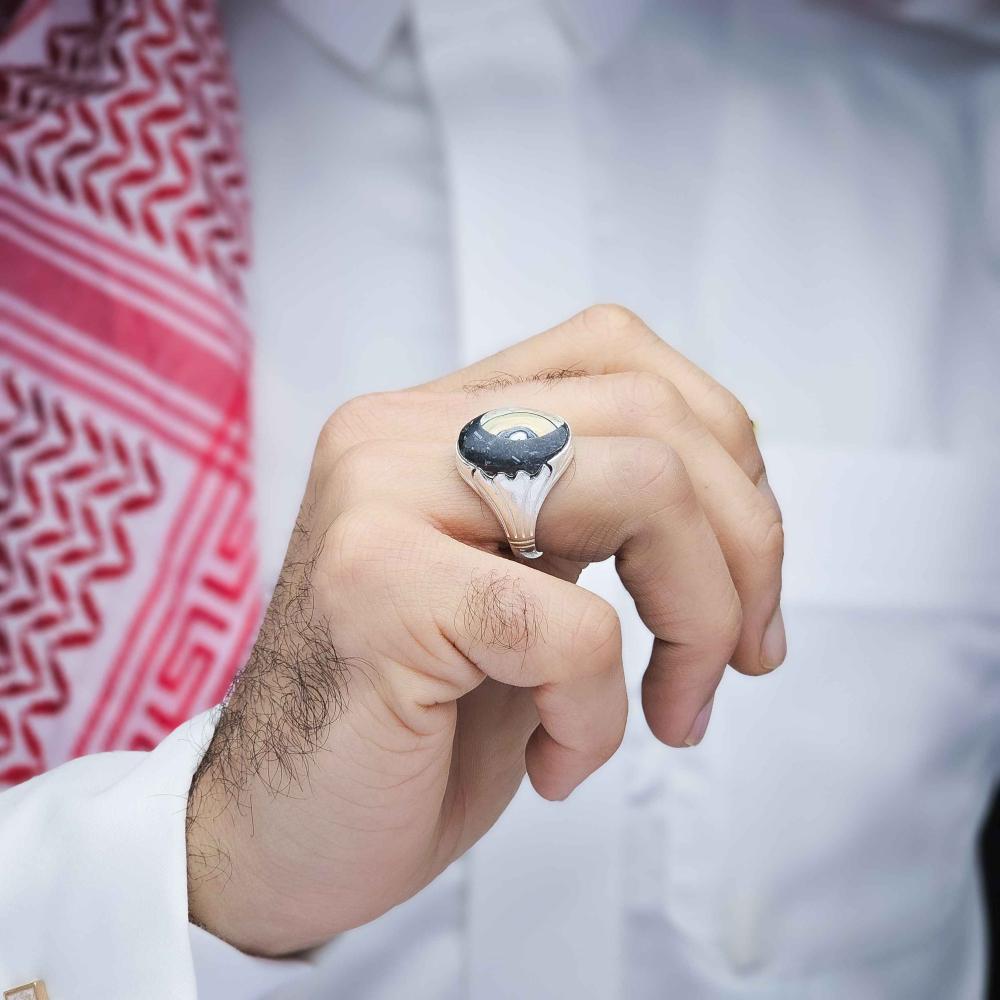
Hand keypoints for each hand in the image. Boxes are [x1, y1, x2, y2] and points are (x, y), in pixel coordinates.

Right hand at [186, 305, 784, 955]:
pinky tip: (555, 764)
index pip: (619, 351)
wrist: (280, 830)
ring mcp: (381, 498)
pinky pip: (573, 629)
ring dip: (698, 621)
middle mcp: (400, 431)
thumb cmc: (415, 721)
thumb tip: (743, 507)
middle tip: (740, 659)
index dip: (722, 453)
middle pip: (653, 416)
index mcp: (438, 418)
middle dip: (747, 547)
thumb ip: (595, 515)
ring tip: (671, 711)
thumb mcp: (525, 586)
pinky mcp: (379, 589)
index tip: (744, 574)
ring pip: (637, 488)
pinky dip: (599, 716)